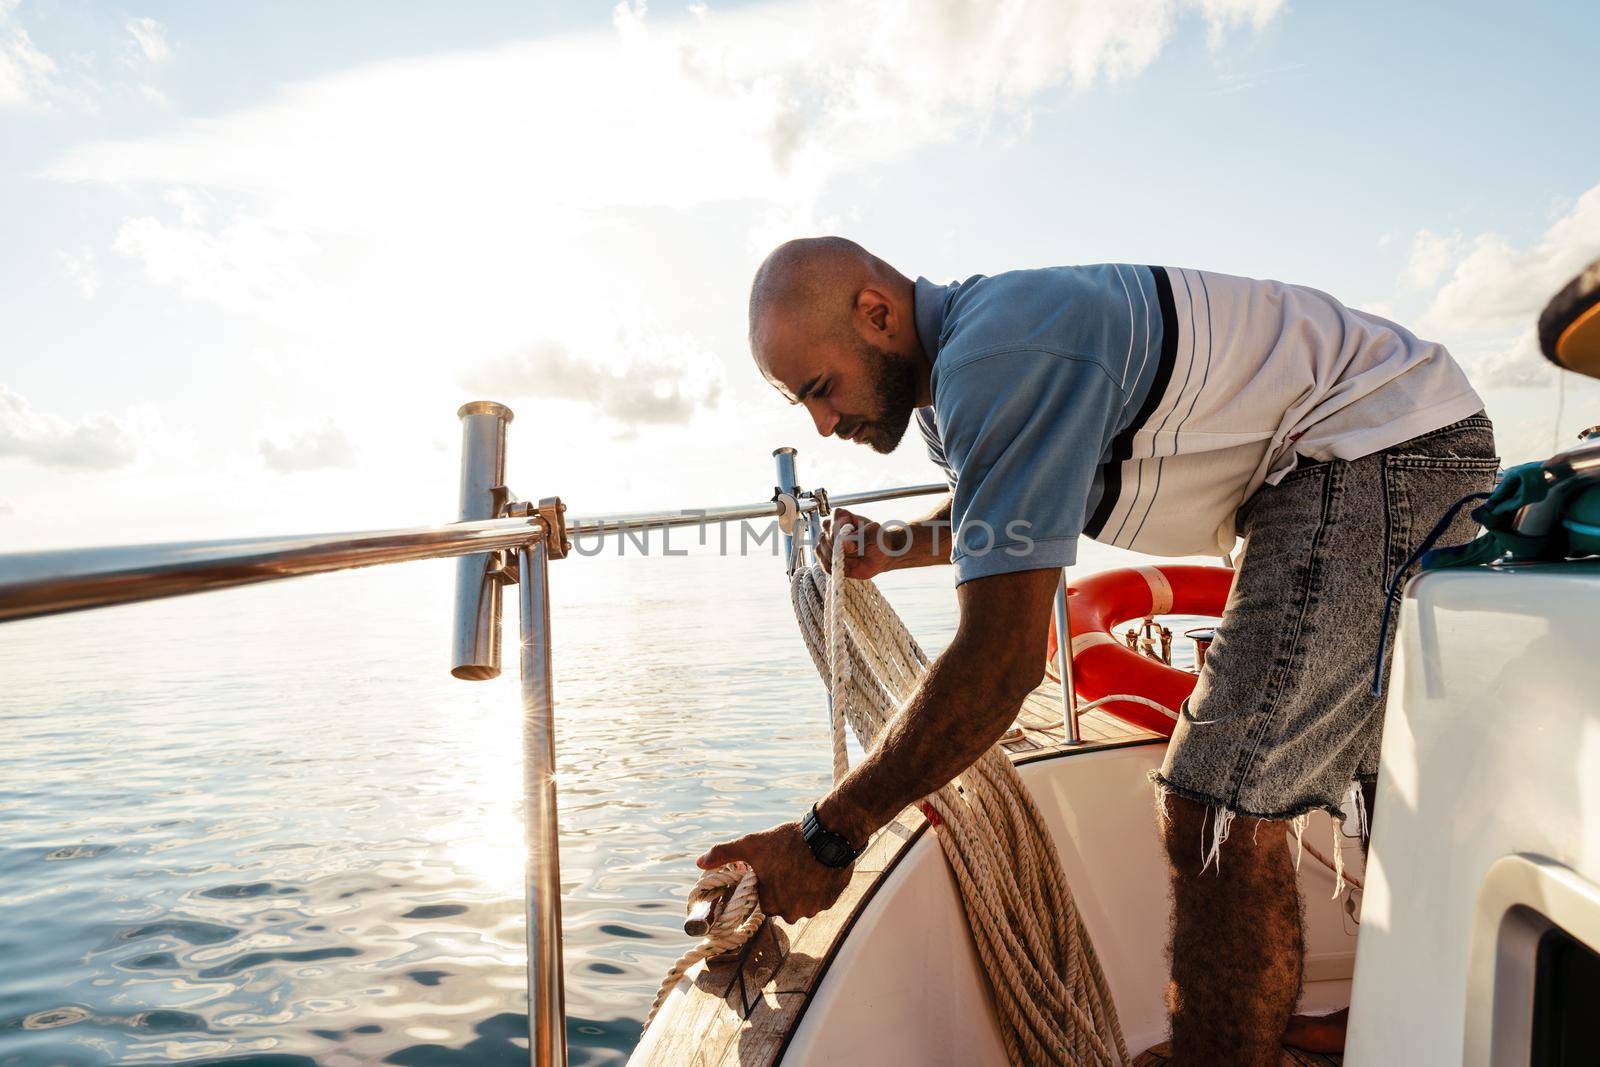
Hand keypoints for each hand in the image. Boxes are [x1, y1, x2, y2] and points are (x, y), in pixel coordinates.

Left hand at [696, 821, 852, 922]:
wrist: (829, 835)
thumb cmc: (787, 841)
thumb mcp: (751, 845)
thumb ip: (724, 854)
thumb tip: (700, 862)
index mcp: (771, 903)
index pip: (763, 900)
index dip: (767, 883)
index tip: (772, 869)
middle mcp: (793, 912)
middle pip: (784, 903)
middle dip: (785, 888)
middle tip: (788, 865)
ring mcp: (815, 908)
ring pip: (804, 901)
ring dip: (803, 888)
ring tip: (804, 864)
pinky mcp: (832, 900)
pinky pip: (821, 897)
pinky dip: (819, 885)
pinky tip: (818, 867)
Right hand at [816, 507, 899, 579]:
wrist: (880, 555)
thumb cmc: (877, 540)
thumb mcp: (875, 534)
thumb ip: (862, 536)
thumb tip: (846, 545)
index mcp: (842, 516)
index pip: (833, 521)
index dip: (840, 534)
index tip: (852, 544)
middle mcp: (830, 527)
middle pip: (826, 537)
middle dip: (840, 549)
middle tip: (856, 552)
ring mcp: (826, 543)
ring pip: (822, 550)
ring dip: (838, 558)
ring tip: (854, 559)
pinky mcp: (825, 557)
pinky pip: (823, 563)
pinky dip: (835, 567)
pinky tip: (847, 565)